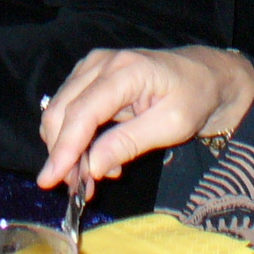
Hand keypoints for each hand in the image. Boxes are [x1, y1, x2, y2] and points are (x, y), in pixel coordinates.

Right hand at [37, 46, 253, 190]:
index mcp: (126, 71)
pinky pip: (71, 109)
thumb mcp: (171, 126)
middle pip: (63, 110)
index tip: (50, 179)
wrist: (204, 74)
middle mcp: (102, 63)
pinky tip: (99, 159)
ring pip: (61, 111)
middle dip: (63, 153)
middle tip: (77, 189)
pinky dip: (76, 138)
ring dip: (68, 149)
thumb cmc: (193, 97)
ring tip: (91, 180)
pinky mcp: (91, 76)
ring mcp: (93, 66)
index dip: (65, 148)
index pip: (83, 112)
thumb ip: (129, 143)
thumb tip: (92, 167)